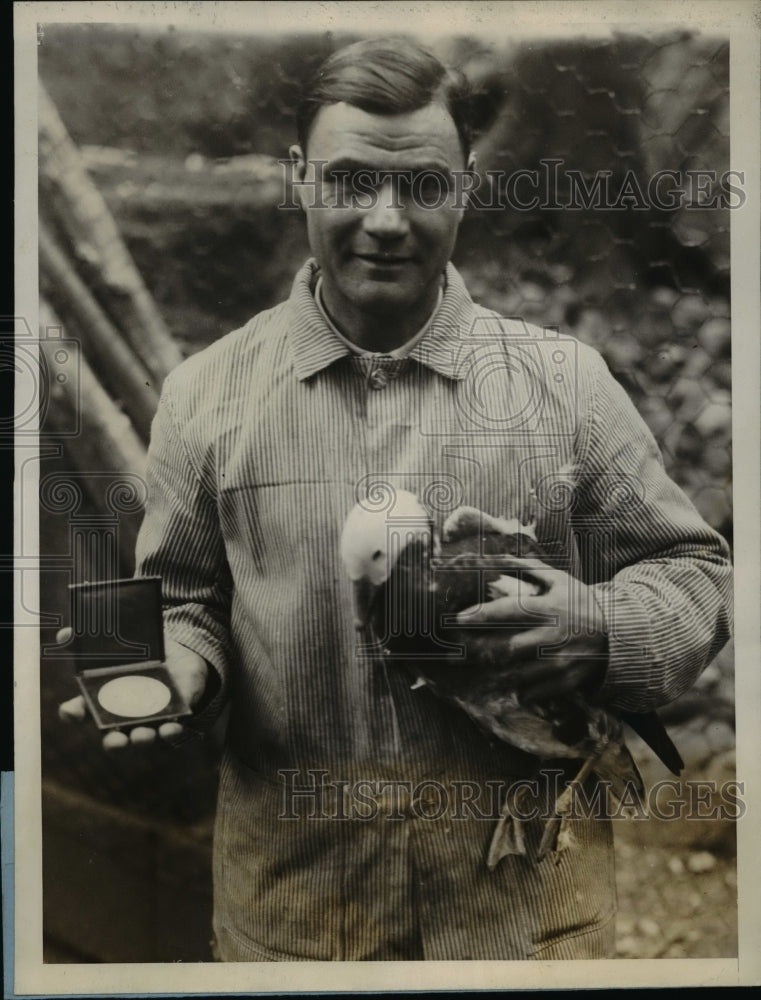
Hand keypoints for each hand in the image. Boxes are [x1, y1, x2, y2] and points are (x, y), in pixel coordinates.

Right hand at [57, 632, 208, 749]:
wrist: (177, 659)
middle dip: (113, 743)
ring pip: (141, 738)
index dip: (72, 713)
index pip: (79, 711)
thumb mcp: (119, 646)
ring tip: (142, 735)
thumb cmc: (139, 657)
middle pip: (112, 739)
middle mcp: (121, 718)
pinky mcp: (173, 717)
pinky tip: (170, 728)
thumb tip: (65, 634)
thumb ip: (92, 641)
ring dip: (141, 739)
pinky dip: (169, 731)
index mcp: (100, 700)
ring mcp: (147, 721)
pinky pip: (170, 730)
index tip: (71, 710)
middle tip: (115, 740)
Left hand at [456, 557, 607, 702]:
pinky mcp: (566, 682)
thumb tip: (495, 557)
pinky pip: (531, 692)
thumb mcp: (559, 579)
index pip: (507, 612)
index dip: (479, 616)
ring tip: (476, 665)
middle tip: (456, 649)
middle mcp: (553, 636)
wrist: (618, 633)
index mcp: (548, 608)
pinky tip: (509, 680)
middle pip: (504, 648)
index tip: (457, 619)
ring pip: (514, 674)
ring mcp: (560, 662)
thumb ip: (527, 567)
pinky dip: (517, 688)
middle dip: (476, 650)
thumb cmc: (580, 602)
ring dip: (492, 671)